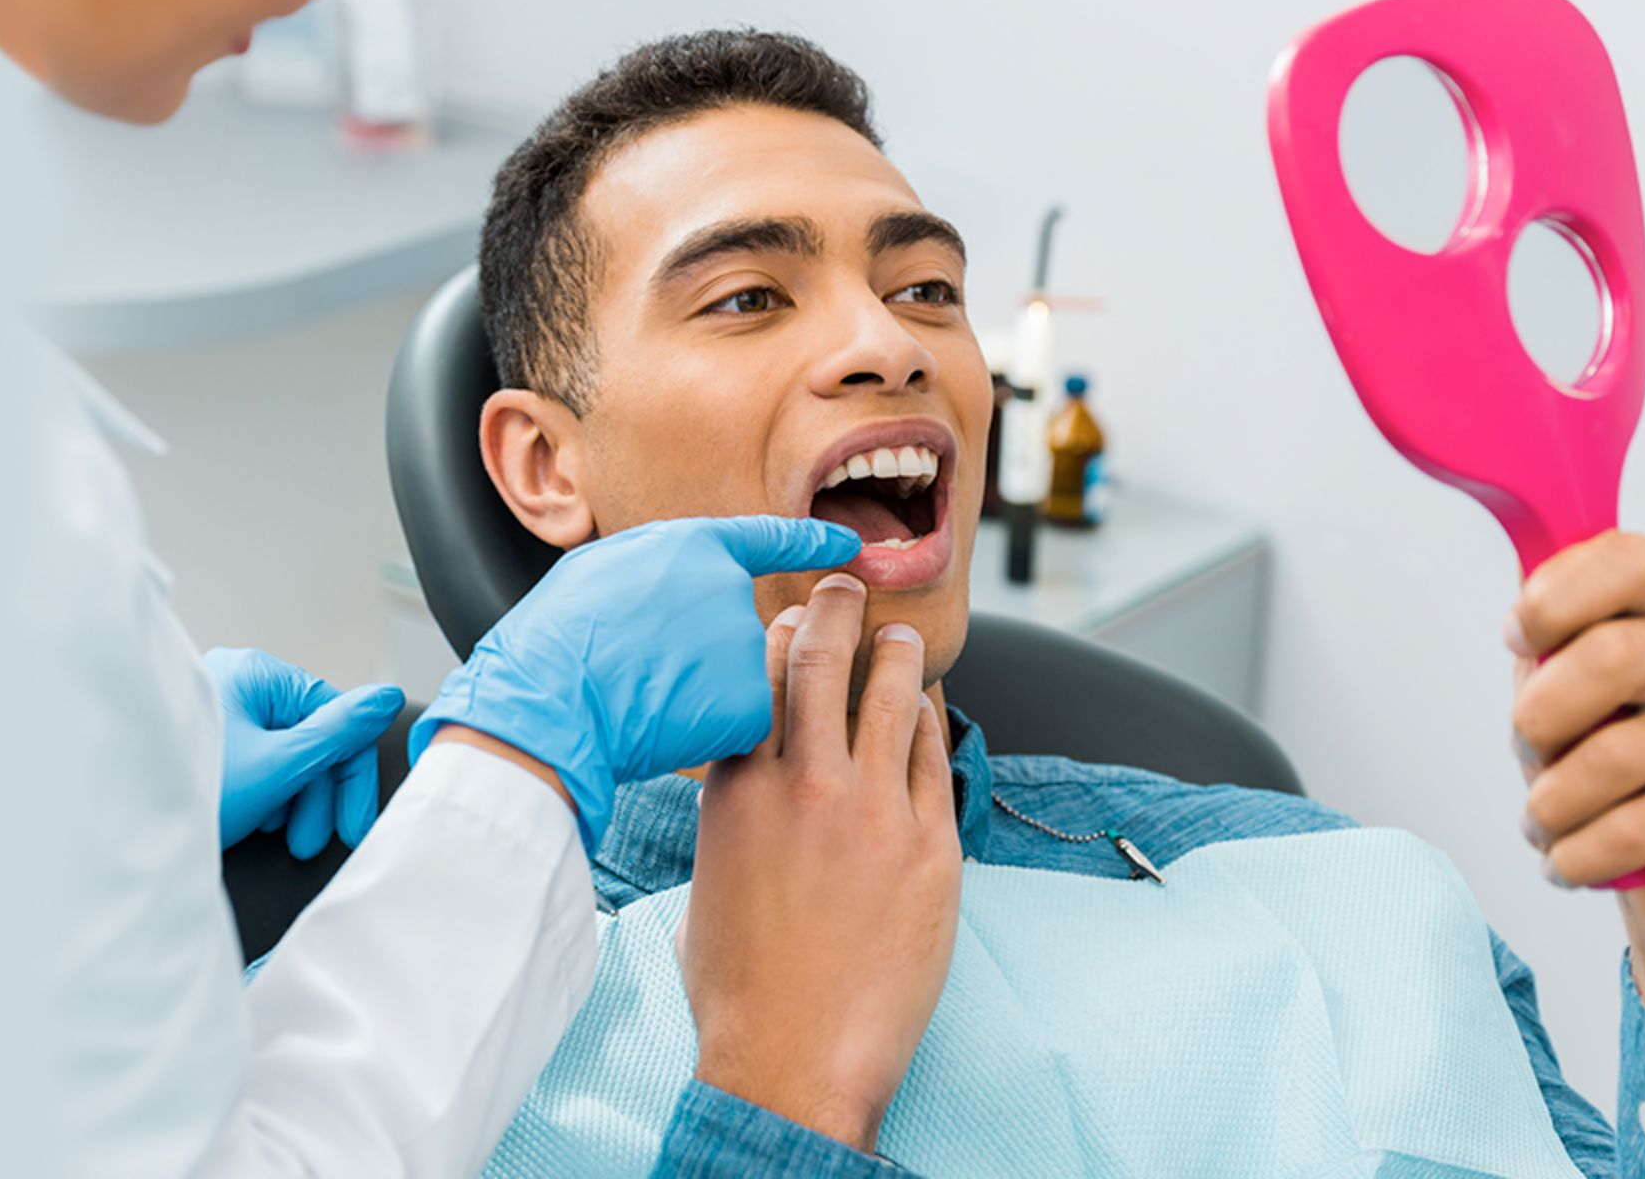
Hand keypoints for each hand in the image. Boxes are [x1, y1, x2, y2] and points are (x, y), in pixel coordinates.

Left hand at [206, 647, 405, 858]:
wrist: (120, 835)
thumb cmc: (188, 791)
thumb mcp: (279, 765)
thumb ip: (341, 732)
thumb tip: (387, 698)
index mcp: (257, 675)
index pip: (335, 717)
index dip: (351, 775)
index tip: (356, 821)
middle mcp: (237, 684)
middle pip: (310, 736)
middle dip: (317, 794)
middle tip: (314, 840)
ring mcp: (219, 712)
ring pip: (286, 753)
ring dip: (295, 799)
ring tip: (282, 836)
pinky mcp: (208, 742)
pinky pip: (259, 761)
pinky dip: (268, 794)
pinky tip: (259, 821)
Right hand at [411, 516, 859, 851]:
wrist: (550, 702)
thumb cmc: (558, 639)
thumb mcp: (603, 570)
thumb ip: (660, 572)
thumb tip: (678, 585)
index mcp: (696, 548)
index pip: (771, 539)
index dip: (813, 541)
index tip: (852, 545)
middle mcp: (734, 593)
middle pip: (743, 631)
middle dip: (709, 655)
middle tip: (650, 669)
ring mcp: (745, 650)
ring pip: (739, 682)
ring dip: (704, 695)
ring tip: (645, 698)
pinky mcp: (749, 706)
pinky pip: (735, 725)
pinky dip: (705, 734)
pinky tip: (661, 729)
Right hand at [679, 573, 960, 1152]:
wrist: (792, 1059)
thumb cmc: (739, 988)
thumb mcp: (710, 879)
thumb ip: (733, 816)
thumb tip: (746, 787)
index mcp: (737, 791)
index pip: (758, 679)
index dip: (779, 633)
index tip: (791, 614)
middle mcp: (803, 786)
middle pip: (823, 663)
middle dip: (836, 609)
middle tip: (847, 584)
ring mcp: (872, 813)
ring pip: (891, 698)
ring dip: (896, 655)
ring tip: (901, 637)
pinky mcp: (930, 848)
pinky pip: (934, 759)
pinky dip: (928, 722)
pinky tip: (928, 710)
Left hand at [1506, 531, 1644, 1088]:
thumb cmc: (1623, 780)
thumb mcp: (1572, 699)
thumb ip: (1550, 650)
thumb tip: (1525, 627)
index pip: (1630, 560)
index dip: (1557, 596)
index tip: (1518, 638)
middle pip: (1610, 654)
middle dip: (1537, 720)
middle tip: (1529, 757)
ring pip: (1613, 753)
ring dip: (1551, 804)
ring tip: (1547, 823)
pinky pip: (1635, 826)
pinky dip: (1579, 854)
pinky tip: (1574, 861)